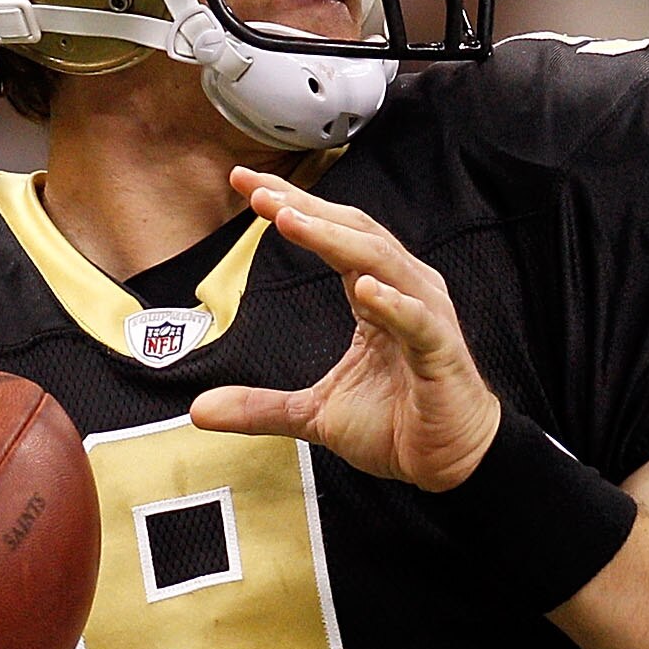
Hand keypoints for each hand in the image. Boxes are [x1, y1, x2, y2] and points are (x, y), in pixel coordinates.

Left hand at [188, 168, 500, 489]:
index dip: (292, 206)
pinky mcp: (441, 353)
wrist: (449, 463)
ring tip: (292, 219)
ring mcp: (426, 317)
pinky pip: (417, 321)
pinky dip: (393, 303)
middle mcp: (404, 291)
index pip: (332, 236)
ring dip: (335, 239)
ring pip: (381, 262)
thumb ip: (259, 406)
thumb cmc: (397, 424)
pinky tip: (364, 289)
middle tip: (259, 192)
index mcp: (377, 293)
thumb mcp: (313, 413)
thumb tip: (199, 410)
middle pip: (354, 233)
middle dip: (306, 207)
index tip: (246, 185)